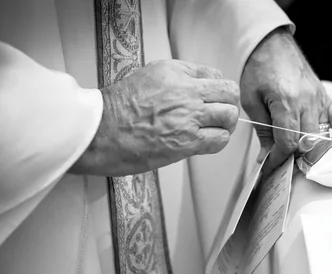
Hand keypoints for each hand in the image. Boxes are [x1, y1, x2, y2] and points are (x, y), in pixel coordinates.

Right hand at [71, 59, 239, 175]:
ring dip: (226, 124)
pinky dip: (219, 140)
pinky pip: (220, 139)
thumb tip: (200, 85)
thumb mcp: (148, 77)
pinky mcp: (188, 142)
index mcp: (175, 73)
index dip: (218, 90)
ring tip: (214, 129)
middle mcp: (185, 91)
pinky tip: (208, 141)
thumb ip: (176, 78)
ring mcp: (189, 117)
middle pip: (229, 93)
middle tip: (220, 114)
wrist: (101, 132)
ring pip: (229, 116)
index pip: (215, 76)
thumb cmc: (118, 108)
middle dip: (228, 104)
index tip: (214, 99)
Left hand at [240, 27, 331, 173]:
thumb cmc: (259, 67)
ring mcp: (319, 99)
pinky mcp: (325, 96)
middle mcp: (307, 101)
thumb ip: (262, 130)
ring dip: (311, 150)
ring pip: (322, 135)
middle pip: (307, 142)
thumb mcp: (252, 100)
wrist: (270, 42)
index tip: (272, 165)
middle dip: (294, 157)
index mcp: (286, 102)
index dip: (279, 158)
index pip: (288, 142)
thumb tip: (267, 155)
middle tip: (282, 163)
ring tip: (300, 158)